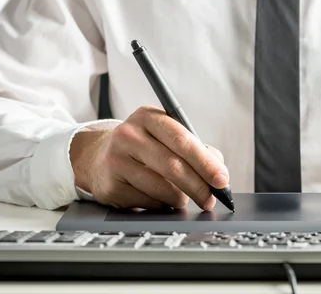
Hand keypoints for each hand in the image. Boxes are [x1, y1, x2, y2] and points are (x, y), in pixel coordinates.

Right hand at [69, 106, 228, 209]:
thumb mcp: (166, 137)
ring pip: (161, 187)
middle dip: (198, 186)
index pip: (183, 140)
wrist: (98, 158)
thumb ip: (196, 149)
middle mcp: (129, 134)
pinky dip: (162, 205)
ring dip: (180, 198)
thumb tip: (219, 172)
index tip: (222, 179)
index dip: (205, 162)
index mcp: (148, 116)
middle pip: (172, 165)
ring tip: (184, 198)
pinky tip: (160, 198)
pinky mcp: (109, 185)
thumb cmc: (145, 147)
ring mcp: (115, 160)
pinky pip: (147, 202)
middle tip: (210, 200)